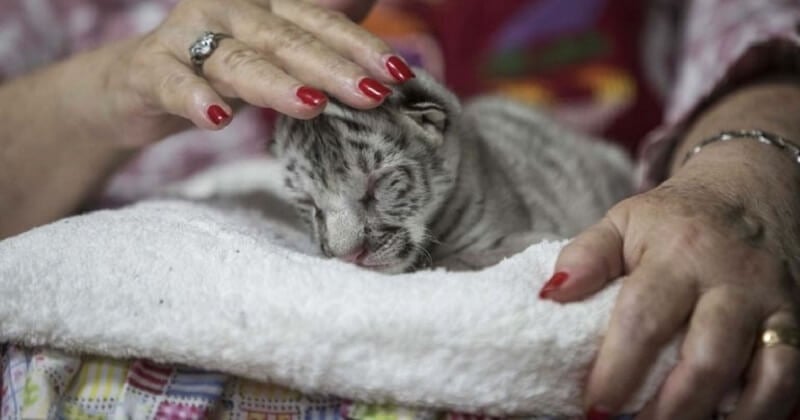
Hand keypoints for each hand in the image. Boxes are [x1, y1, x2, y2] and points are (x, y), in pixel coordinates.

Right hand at [106, 0, 406, 146]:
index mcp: (265, 6)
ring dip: (276, 83)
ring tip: (312, 106)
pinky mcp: (149, 69)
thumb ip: (317, 29)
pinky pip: (172, 82)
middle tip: (372, 95)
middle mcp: (229, 12)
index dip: (360, 46)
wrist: (137, 84)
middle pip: (287, 39)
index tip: (398, 74)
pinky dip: (193, 98)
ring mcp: (186, 36)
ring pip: (237, 60)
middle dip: (333, 67)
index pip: (320, 23)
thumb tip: (369, 2)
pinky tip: (216, 119)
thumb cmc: (219, 66)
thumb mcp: (274, 49)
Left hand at [540, 81, 799, 418]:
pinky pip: (792, 376)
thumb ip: (586, 257)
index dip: (617, 368)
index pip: (644, 318)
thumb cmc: (675, 217)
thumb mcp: (623, 221)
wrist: (750, 188)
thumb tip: (549, 295)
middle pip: (706, 357)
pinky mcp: (799, 320)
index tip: (593, 405)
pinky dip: (765, 409)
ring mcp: (772, 302)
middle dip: (670, 408)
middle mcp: (731, 280)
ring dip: (722, 419)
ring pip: (763, 374)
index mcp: (679, 253)